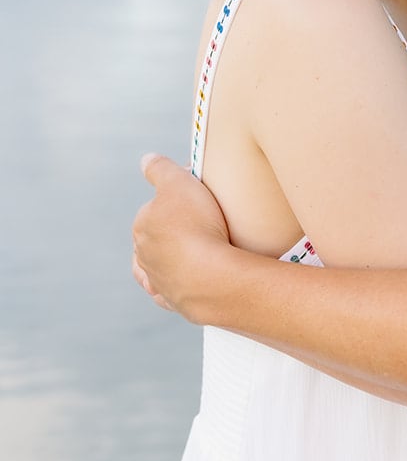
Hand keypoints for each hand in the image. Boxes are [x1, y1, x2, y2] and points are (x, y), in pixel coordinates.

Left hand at [131, 153, 234, 322]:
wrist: (211, 276)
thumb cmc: (197, 226)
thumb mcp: (179, 183)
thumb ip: (160, 169)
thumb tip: (146, 159)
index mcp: (142, 226)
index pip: (156, 207)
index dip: (178, 200)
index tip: (200, 198)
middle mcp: (143, 255)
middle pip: (156, 237)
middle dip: (173, 230)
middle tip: (204, 223)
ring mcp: (158, 281)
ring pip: (158, 267)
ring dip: (171, 259)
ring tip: (196, 253)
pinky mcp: (173, 301)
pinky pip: (169, 292)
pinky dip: (174, 285)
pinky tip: (187, 280)